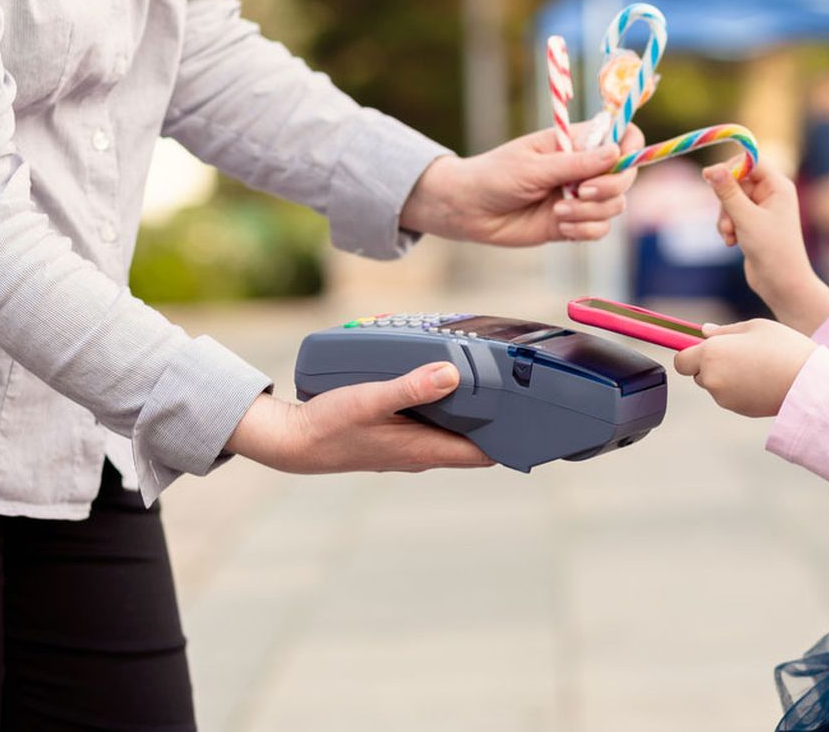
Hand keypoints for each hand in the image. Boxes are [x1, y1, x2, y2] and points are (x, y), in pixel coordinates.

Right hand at [225, 362, 494, 472]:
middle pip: (475, 442)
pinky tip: (442, 385)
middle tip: (520, 392)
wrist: (292, 442)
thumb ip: (412, 387)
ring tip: (489, 383)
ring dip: (472, 414)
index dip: (513, 440)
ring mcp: (409, 446)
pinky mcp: (396, 437)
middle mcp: (422, 453)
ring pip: (453, 432)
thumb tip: (452, 374)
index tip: (536, 422)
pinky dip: (445, 408)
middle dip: (499, 422)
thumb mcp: (371, 399)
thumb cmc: (329, 426)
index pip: (484, 453)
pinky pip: (432, 424)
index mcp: (424, 449)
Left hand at [400, 124, 645, 245]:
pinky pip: (599, 229)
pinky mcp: (574, 223)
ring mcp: (581, 196)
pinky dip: (585, 229)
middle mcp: (584, 168)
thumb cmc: (495, 176)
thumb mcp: (533, 166)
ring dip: (592, 211)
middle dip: (610, 186)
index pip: (622, 136)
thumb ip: (575, 163)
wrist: (469, 210)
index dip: (632, 146)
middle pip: (626, 175)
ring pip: (615, 206)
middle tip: (580, 190)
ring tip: (558, 210)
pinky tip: (561, 225)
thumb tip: (615, 152)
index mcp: (576, 142)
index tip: (620, 160)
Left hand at [672, 319, 817, 417]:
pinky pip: (730, 396)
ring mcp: (724, 398)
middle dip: (710, 364)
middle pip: (696, 373)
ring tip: (756, 365)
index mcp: (712, 353)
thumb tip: (704, 332)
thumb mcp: (755, 327)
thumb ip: (724, 330)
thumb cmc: (784, 348)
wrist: (810, 383)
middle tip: (738, 353)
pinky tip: (761, 379)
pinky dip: (739, 389)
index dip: (690, 353)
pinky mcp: (738, 410)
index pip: (680, 360)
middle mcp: (712, 378)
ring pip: (714, 385)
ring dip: (725, 376)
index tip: (704, 348)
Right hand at [703, 162, 828, 335]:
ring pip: (731, 200)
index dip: (730, 167)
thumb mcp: (745, 218)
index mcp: (778, 186)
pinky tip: (732, 243)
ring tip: (730, 236)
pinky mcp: (753, 223)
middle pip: (736, 181)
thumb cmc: (771, 250)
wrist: (781, 283)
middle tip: (727, 222)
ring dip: (725, 218)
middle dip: (726, 202)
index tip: (709, 177)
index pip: (750, 161)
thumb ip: (728, 192)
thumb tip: (711, 169)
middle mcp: (771, 194)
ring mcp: (762, 209)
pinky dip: (728, 227)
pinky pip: (732, 215)